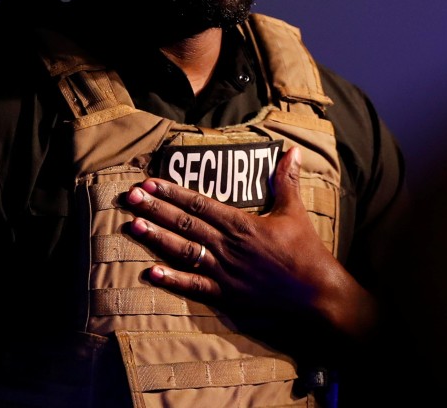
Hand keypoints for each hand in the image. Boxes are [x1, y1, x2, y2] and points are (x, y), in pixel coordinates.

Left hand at [123, 146, 377, 339]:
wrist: (316, 293)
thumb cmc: (306, 251)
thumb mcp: (295, 211)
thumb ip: (286, 181)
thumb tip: (291, 150)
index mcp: (241, 223)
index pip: (199, 203)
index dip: (172, 192)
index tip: (150, 183)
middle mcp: (227, 245)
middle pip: (185, 223)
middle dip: (155, 209)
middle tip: (130, 198)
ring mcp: (224, 271)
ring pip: (183, 251)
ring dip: (157, 239)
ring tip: (134, 227)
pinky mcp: (226, 295)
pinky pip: (194, 286)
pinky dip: (172, 280)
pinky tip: (151, 272)